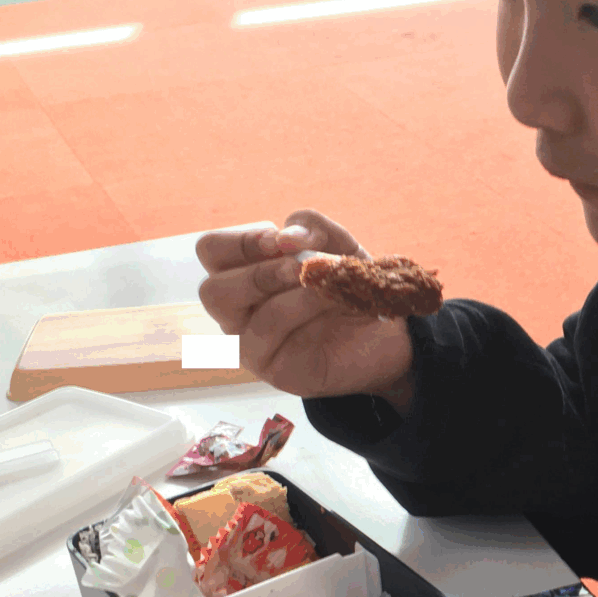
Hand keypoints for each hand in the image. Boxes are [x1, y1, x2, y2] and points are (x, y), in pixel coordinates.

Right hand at [195, 211, 416, 405]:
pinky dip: (300, 308)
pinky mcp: (270, 368)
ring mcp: (250, 343)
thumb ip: (311, 228)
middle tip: (298, 266)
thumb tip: (285, 237)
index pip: (212, 251)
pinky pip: (266, 333)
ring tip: (325, 283)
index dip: (241, 241)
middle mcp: (238, 312)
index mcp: (244, 274)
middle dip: (256, 272)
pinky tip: (330, 301)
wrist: (387, 332)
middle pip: (210, 290)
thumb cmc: (349, 286)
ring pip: (239, 313)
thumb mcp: (337, 245)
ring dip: (284, 288)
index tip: (281, 242)